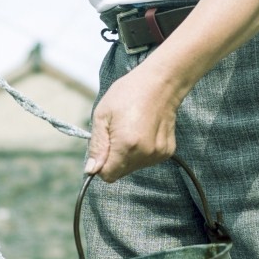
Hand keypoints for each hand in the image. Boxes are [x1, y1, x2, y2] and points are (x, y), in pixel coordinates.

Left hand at [85, 64, 177, 181]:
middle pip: (121, 173)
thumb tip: (91, 170)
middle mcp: (145, 154)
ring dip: (128, 156)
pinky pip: (146, 161)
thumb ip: (97, 146)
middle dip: (114, 159)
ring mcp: (158, 154)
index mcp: (126, 145)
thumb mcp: (102, 115)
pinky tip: (143, 132)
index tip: (103, 147)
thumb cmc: (128, 94)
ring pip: (133, 168)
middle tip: (117, 133)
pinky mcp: (167, 152)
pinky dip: (141, 152)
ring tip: (132, 130)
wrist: (160, 83)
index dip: (101, 164)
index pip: (108, 175)